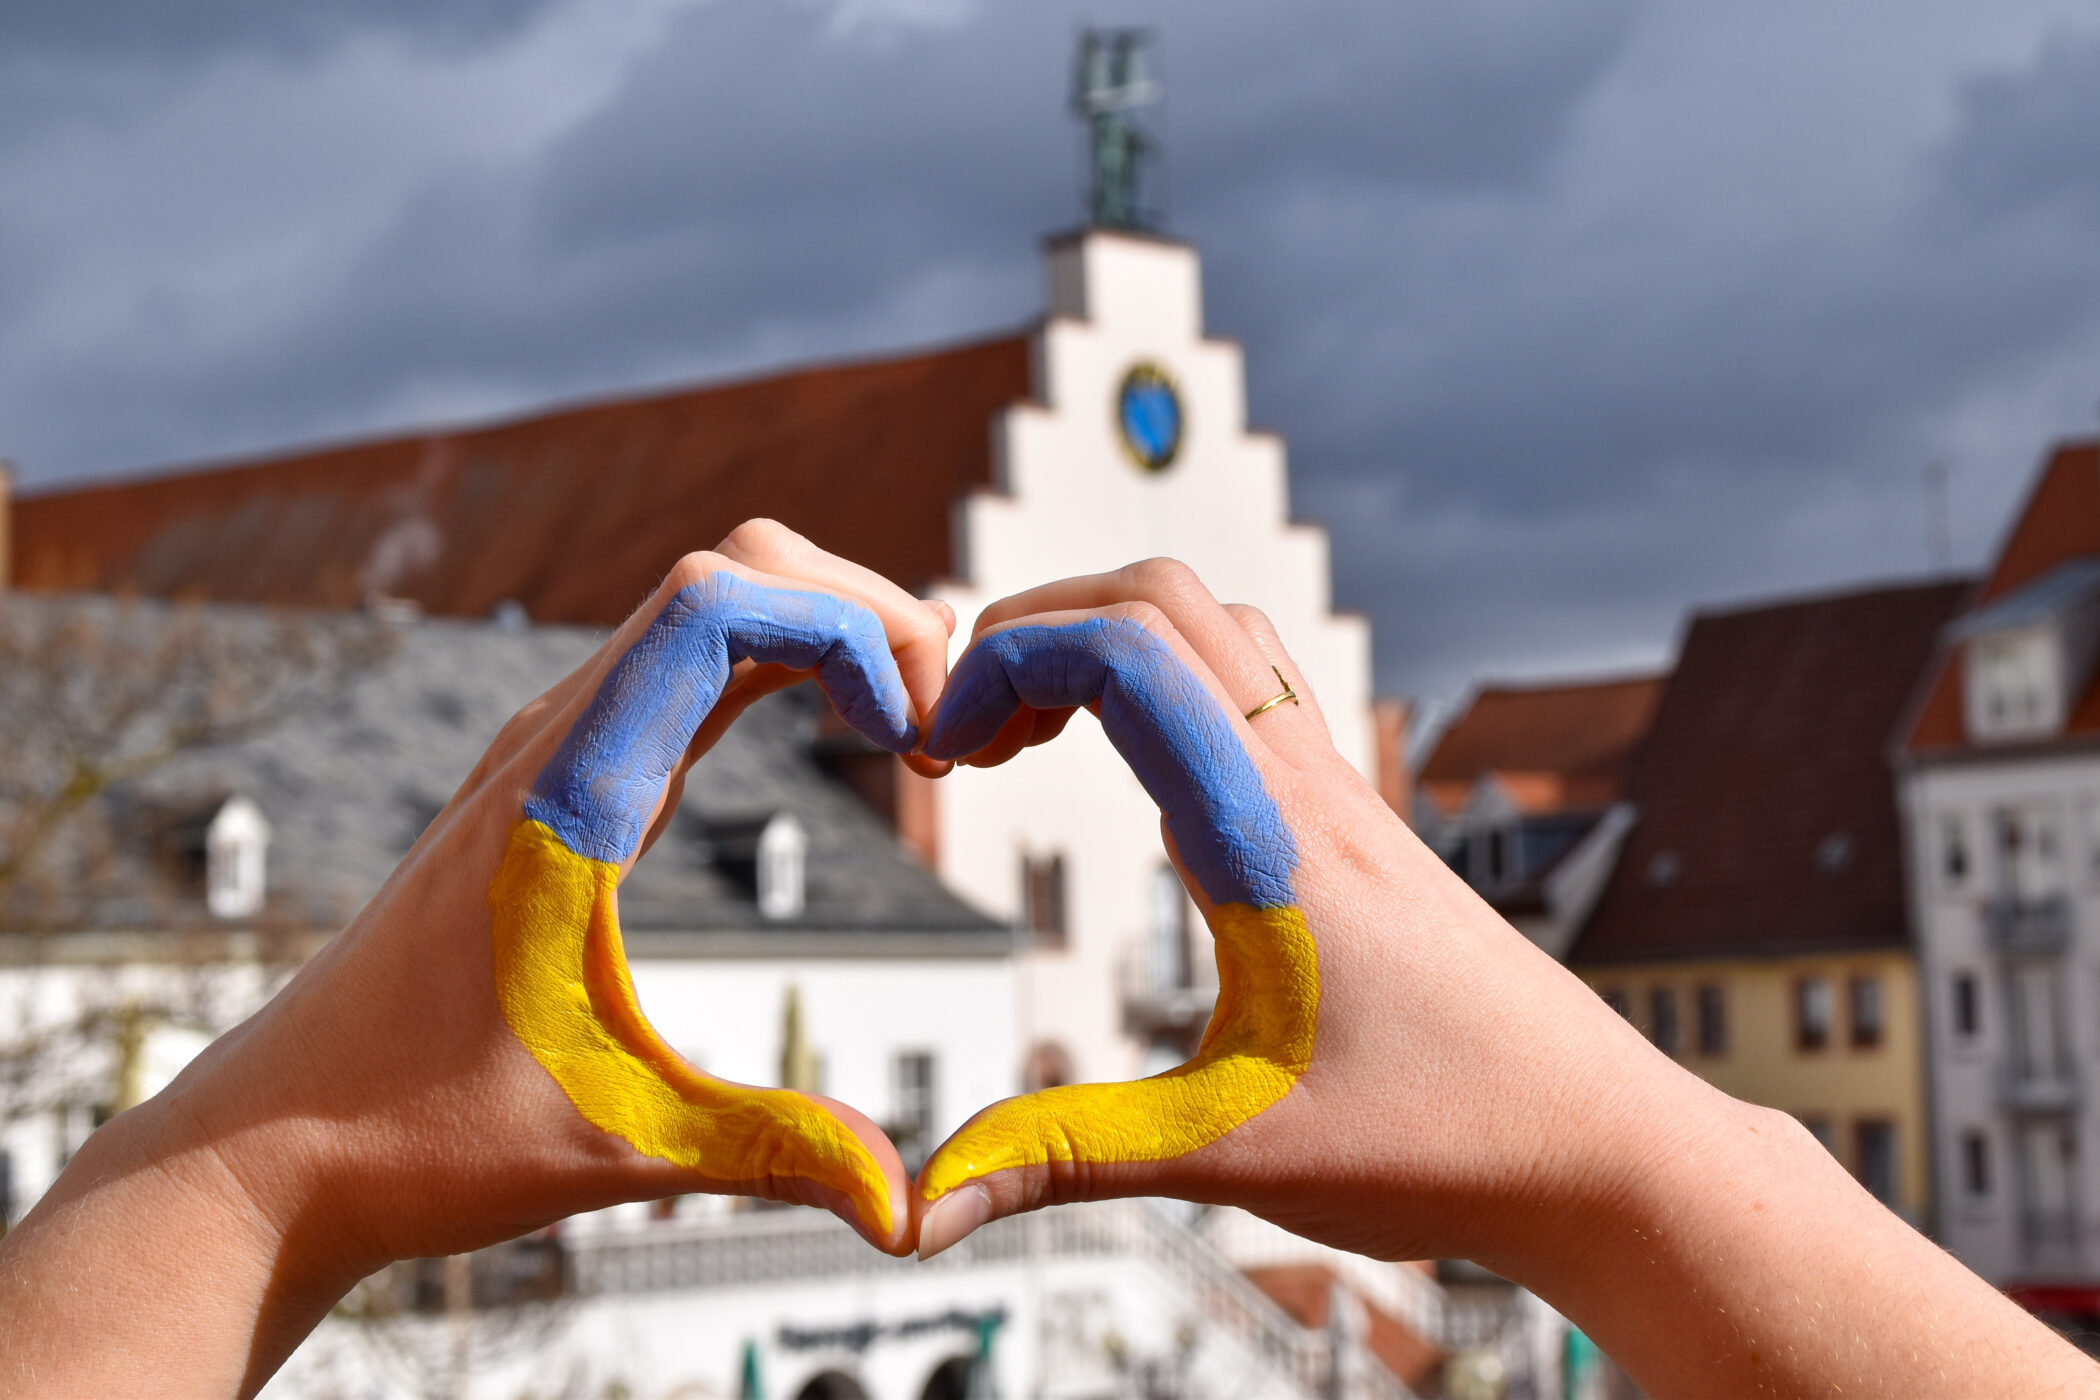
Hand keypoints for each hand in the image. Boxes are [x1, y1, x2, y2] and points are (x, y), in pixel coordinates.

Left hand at [0, 522, 948, 1394]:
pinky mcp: (560, 773)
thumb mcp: (614, 1145)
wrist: (273, 1144)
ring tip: (918, 725)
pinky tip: (843, 729)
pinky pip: (687, 658)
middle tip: (948, 731)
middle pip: (736, 572)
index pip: (718, 605)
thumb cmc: (414, 1140)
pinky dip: (783, 662)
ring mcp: (553, 746)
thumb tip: (910, 1206)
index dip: (849, 633)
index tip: (918, 749)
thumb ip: (771, 1154)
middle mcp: (554, 739)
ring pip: (712, 601)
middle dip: (866, 615)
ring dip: (828, 630)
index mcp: (564, 796)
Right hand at [907, 561, 2091, 1398]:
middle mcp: (1306, 782)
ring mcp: (1339, 793)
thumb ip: (1066, 1157)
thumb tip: (919, 1212)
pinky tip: (1132, 788)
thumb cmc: (1443, 1140)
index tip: (937, 750)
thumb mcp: (1230, 1149)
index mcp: (1267, 832)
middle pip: (1161, 597)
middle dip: (1035, 626)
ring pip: (1216, 629)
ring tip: (1028, 739)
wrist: (1600, 1143)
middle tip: (965, 732)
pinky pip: (1252, 691)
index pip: (1126, 649)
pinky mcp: (1355, 824)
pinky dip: (1164, 687)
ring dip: (1106, 642)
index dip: (1003, 657)